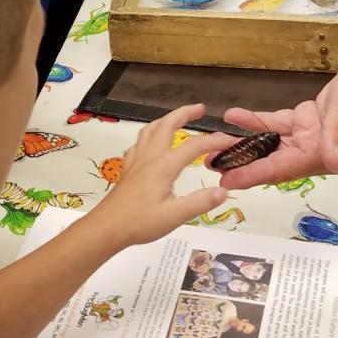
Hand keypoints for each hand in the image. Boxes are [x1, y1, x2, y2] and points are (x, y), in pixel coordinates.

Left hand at [90, 108, 237, 242]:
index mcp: (164, 166)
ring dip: (166, 119)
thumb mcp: (175, 216)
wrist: (106, 228)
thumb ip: (200, 202)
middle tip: (200, 109)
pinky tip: (150, 142)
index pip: (194, 146)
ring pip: (150, 130)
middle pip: (167, 125)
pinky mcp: (128, 169)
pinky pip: (139, 143)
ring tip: (177, 118)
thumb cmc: (139, 223)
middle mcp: (150, 158)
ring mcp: (136, 161)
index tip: (231, 140)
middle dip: (184, 113)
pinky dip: (149, 135)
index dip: (215, 141)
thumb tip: (223, 190)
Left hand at [213, 51, 337, 188]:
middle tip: (209, 163)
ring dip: (245, 143)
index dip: (253, 175)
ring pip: (271, 143)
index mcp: (322, 156)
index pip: (280, 169)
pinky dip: (258, 121)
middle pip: (270, 161)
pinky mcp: (309, 119)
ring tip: (216, 144)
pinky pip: (278, 124)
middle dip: (242, 163)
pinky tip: (236, 115)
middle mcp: (314, 151)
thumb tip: (335, 163)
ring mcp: (310, 136)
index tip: (227, 182)